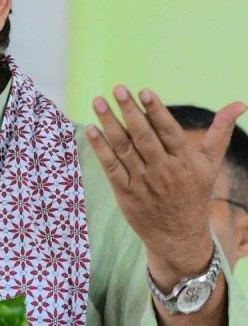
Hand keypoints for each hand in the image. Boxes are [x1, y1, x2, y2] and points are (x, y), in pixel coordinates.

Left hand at [85, 86, 246, 287]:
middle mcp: (163, 171)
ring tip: (98, 102)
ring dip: (109, 124)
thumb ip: (219, 132)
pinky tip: (91, 130)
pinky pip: (111, 167)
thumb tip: (239, 103)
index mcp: (184, 161)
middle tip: (117, 89)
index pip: (169, 132)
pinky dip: (100, 148)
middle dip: (130, 111)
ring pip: (124, 149)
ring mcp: (142, 182)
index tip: (144, 91)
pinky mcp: (125, 193)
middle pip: (143, 137)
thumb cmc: (194, 193)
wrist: (179, 236)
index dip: (156, 111)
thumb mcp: (210, 164)